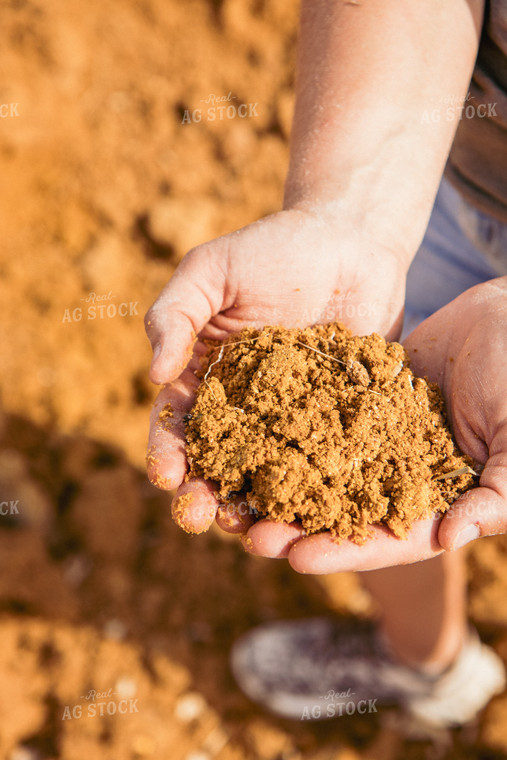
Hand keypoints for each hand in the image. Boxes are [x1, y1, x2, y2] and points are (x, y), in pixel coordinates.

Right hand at [145, 208, 408, 532]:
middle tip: (198, 516)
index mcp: (206, 378)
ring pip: (268, 476)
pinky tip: (314, 514)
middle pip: (218, 463)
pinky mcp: (339, 423)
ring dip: (255, 508)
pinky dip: (317, 493)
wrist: (352, 242)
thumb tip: (154, 375)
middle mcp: (246, 408)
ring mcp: (294, 420)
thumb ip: (174, 314)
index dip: (166, 452)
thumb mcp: (212, 270)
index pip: (177, 425)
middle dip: (202, 494)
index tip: (166, 475)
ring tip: (252, 532)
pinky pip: (325, 464)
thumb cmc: (274, 250)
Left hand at [255, 277, 506, 573]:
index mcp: (443, 499)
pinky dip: (289, 435)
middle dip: (300, 527)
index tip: (298, 558)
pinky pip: (321, 423)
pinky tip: (252, 439)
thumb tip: (450, 538)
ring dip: (286, 487)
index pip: (391, 539)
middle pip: (347, 514)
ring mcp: (378, 441)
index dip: (345, 551)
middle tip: (250, 535)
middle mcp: (403, 476)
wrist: (501, 314)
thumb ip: (499, 493)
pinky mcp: (360, 406)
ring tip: (238, 495)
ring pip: (325, 472)